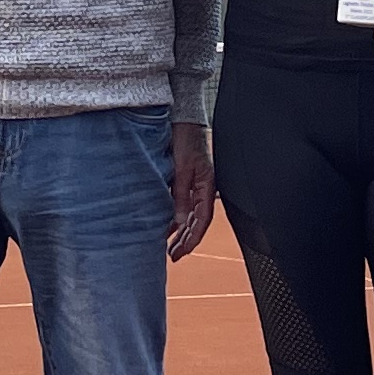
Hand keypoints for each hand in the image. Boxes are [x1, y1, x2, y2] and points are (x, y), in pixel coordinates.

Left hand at [166, 121, 215, 260]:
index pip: (202, 220)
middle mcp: (202, 187)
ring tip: (168, 245)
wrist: (182, 119)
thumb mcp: (182, 169)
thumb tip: (180, 222)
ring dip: (179, 230)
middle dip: (185, 240)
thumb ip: (181, 195)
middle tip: (173, 255)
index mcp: (207, 186)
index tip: (181, 253)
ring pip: (189, 214)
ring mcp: (194, 183)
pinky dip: (174, 216)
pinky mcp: (185, 178)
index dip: (192, 239)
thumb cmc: (186, 139)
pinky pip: (182, 204)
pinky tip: (166, 224)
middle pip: (196, 221)